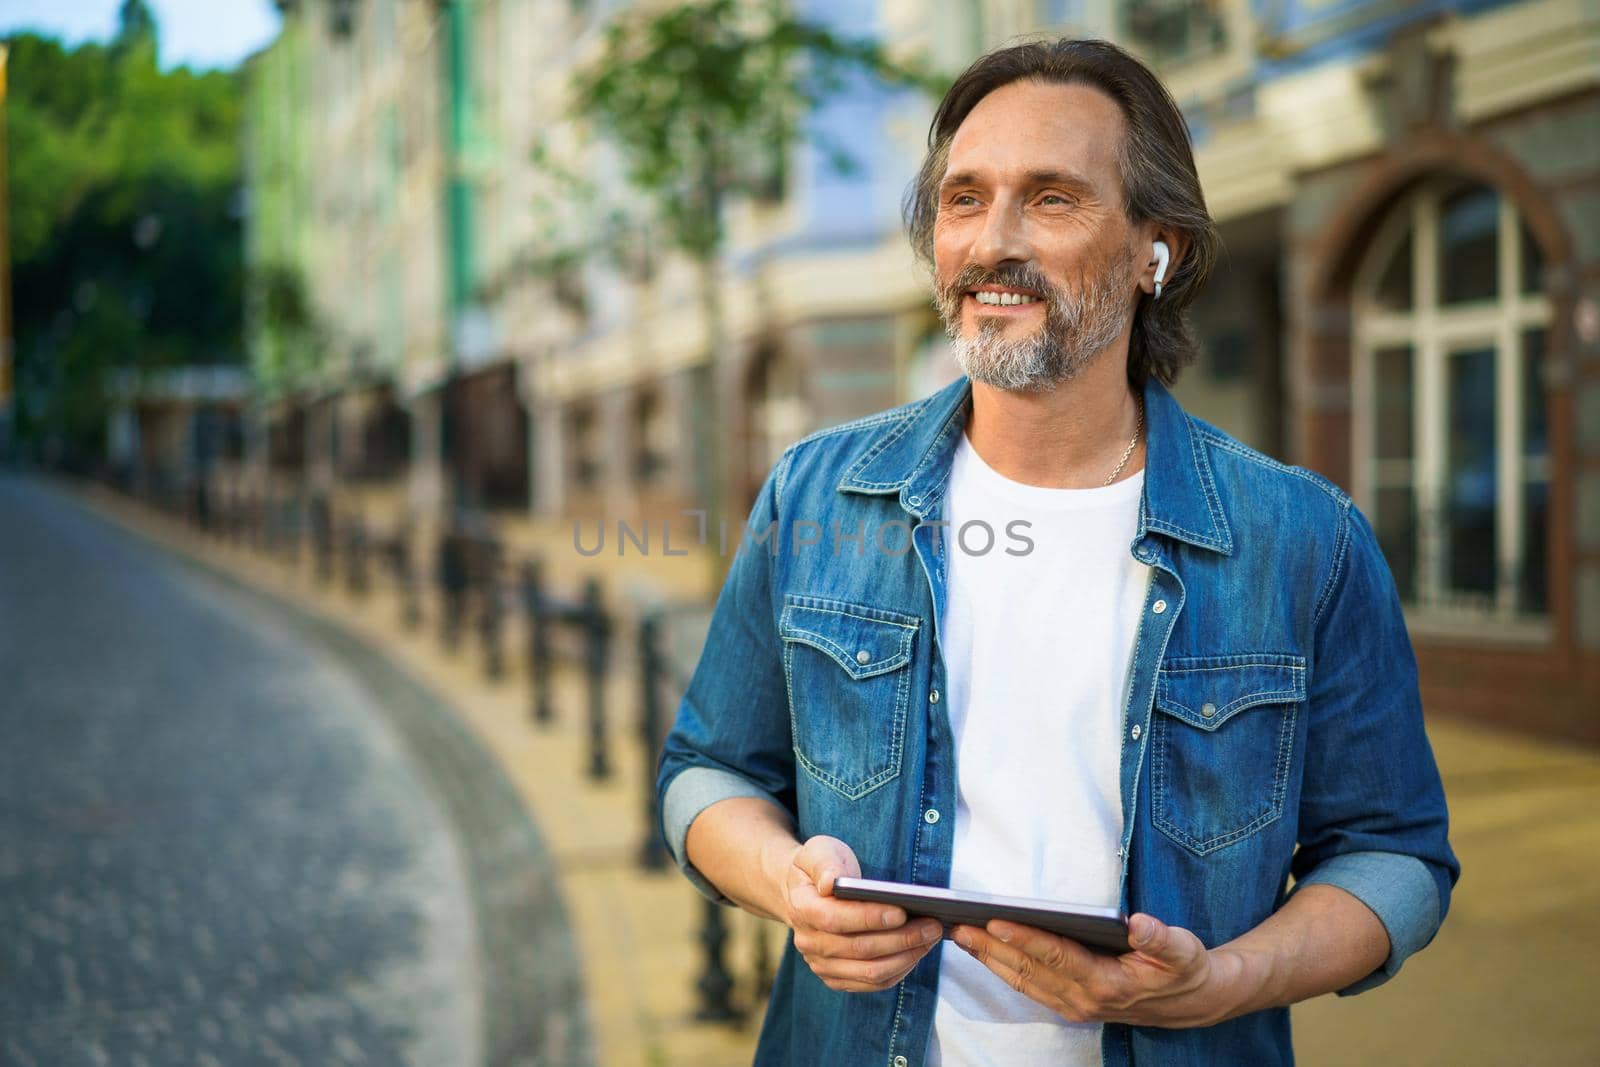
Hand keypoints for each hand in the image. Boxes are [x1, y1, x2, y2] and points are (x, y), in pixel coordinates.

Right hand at [773, 835, 943, 992]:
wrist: (806, 890)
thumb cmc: (820, 867)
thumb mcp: (818, 851)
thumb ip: (824, 864)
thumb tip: (829, 883)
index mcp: (801, 908)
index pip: (834, 919)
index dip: (868, 918)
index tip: (901, 911)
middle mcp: (809, 942)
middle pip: (859, 949)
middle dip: (900, 938)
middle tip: (932, 925)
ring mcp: (822, 964)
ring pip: (870, 971)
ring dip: (906, 957)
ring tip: (931, 937)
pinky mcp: (837, 978)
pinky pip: (873, 983)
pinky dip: (900, 969)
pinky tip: (918, 951)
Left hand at [952, 913, 1234, 1027]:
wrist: (1192, 1003)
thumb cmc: (1184, 970)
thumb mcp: (1183, 951)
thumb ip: (1160, 938)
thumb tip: (1138, 923)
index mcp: (1108, 984)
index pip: (1057, 957)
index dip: (1025, 938)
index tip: (996, 920)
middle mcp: (1085, 999)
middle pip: (1029, 971)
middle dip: (992, 947)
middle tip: (959, 925)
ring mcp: (1074, 1005)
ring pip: (1022, 981)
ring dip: (990, 959)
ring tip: (961, 934)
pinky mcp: (1069, 1004)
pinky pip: (1028, 986)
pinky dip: (1002, 968)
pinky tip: (984, 949)